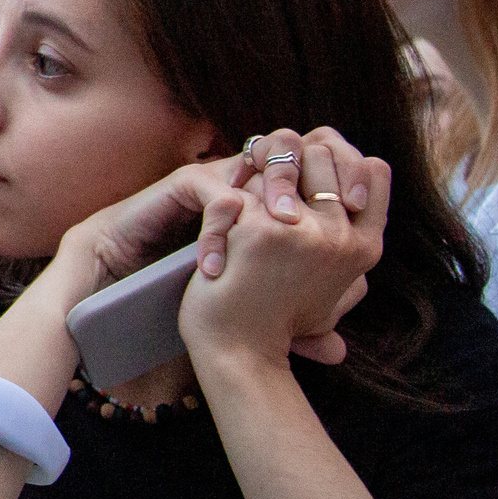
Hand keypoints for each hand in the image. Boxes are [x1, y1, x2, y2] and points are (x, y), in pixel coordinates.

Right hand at [59, 145, 367, 366]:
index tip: (361, 210)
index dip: (353, 176)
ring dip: (277, 187)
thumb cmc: (197, 293)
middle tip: (328, 215)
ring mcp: (221, 177)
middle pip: (304, 148)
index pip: (329, 166)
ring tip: (279, 227)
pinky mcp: (186, 185)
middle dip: (319, 177)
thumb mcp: (259, 306)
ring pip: (265, 153)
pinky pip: (218, 190)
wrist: (135, 282)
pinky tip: (219, 261)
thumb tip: (340, 351)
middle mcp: (254, 181)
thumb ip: (298, 321)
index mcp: (281, 203)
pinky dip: (223, 223)